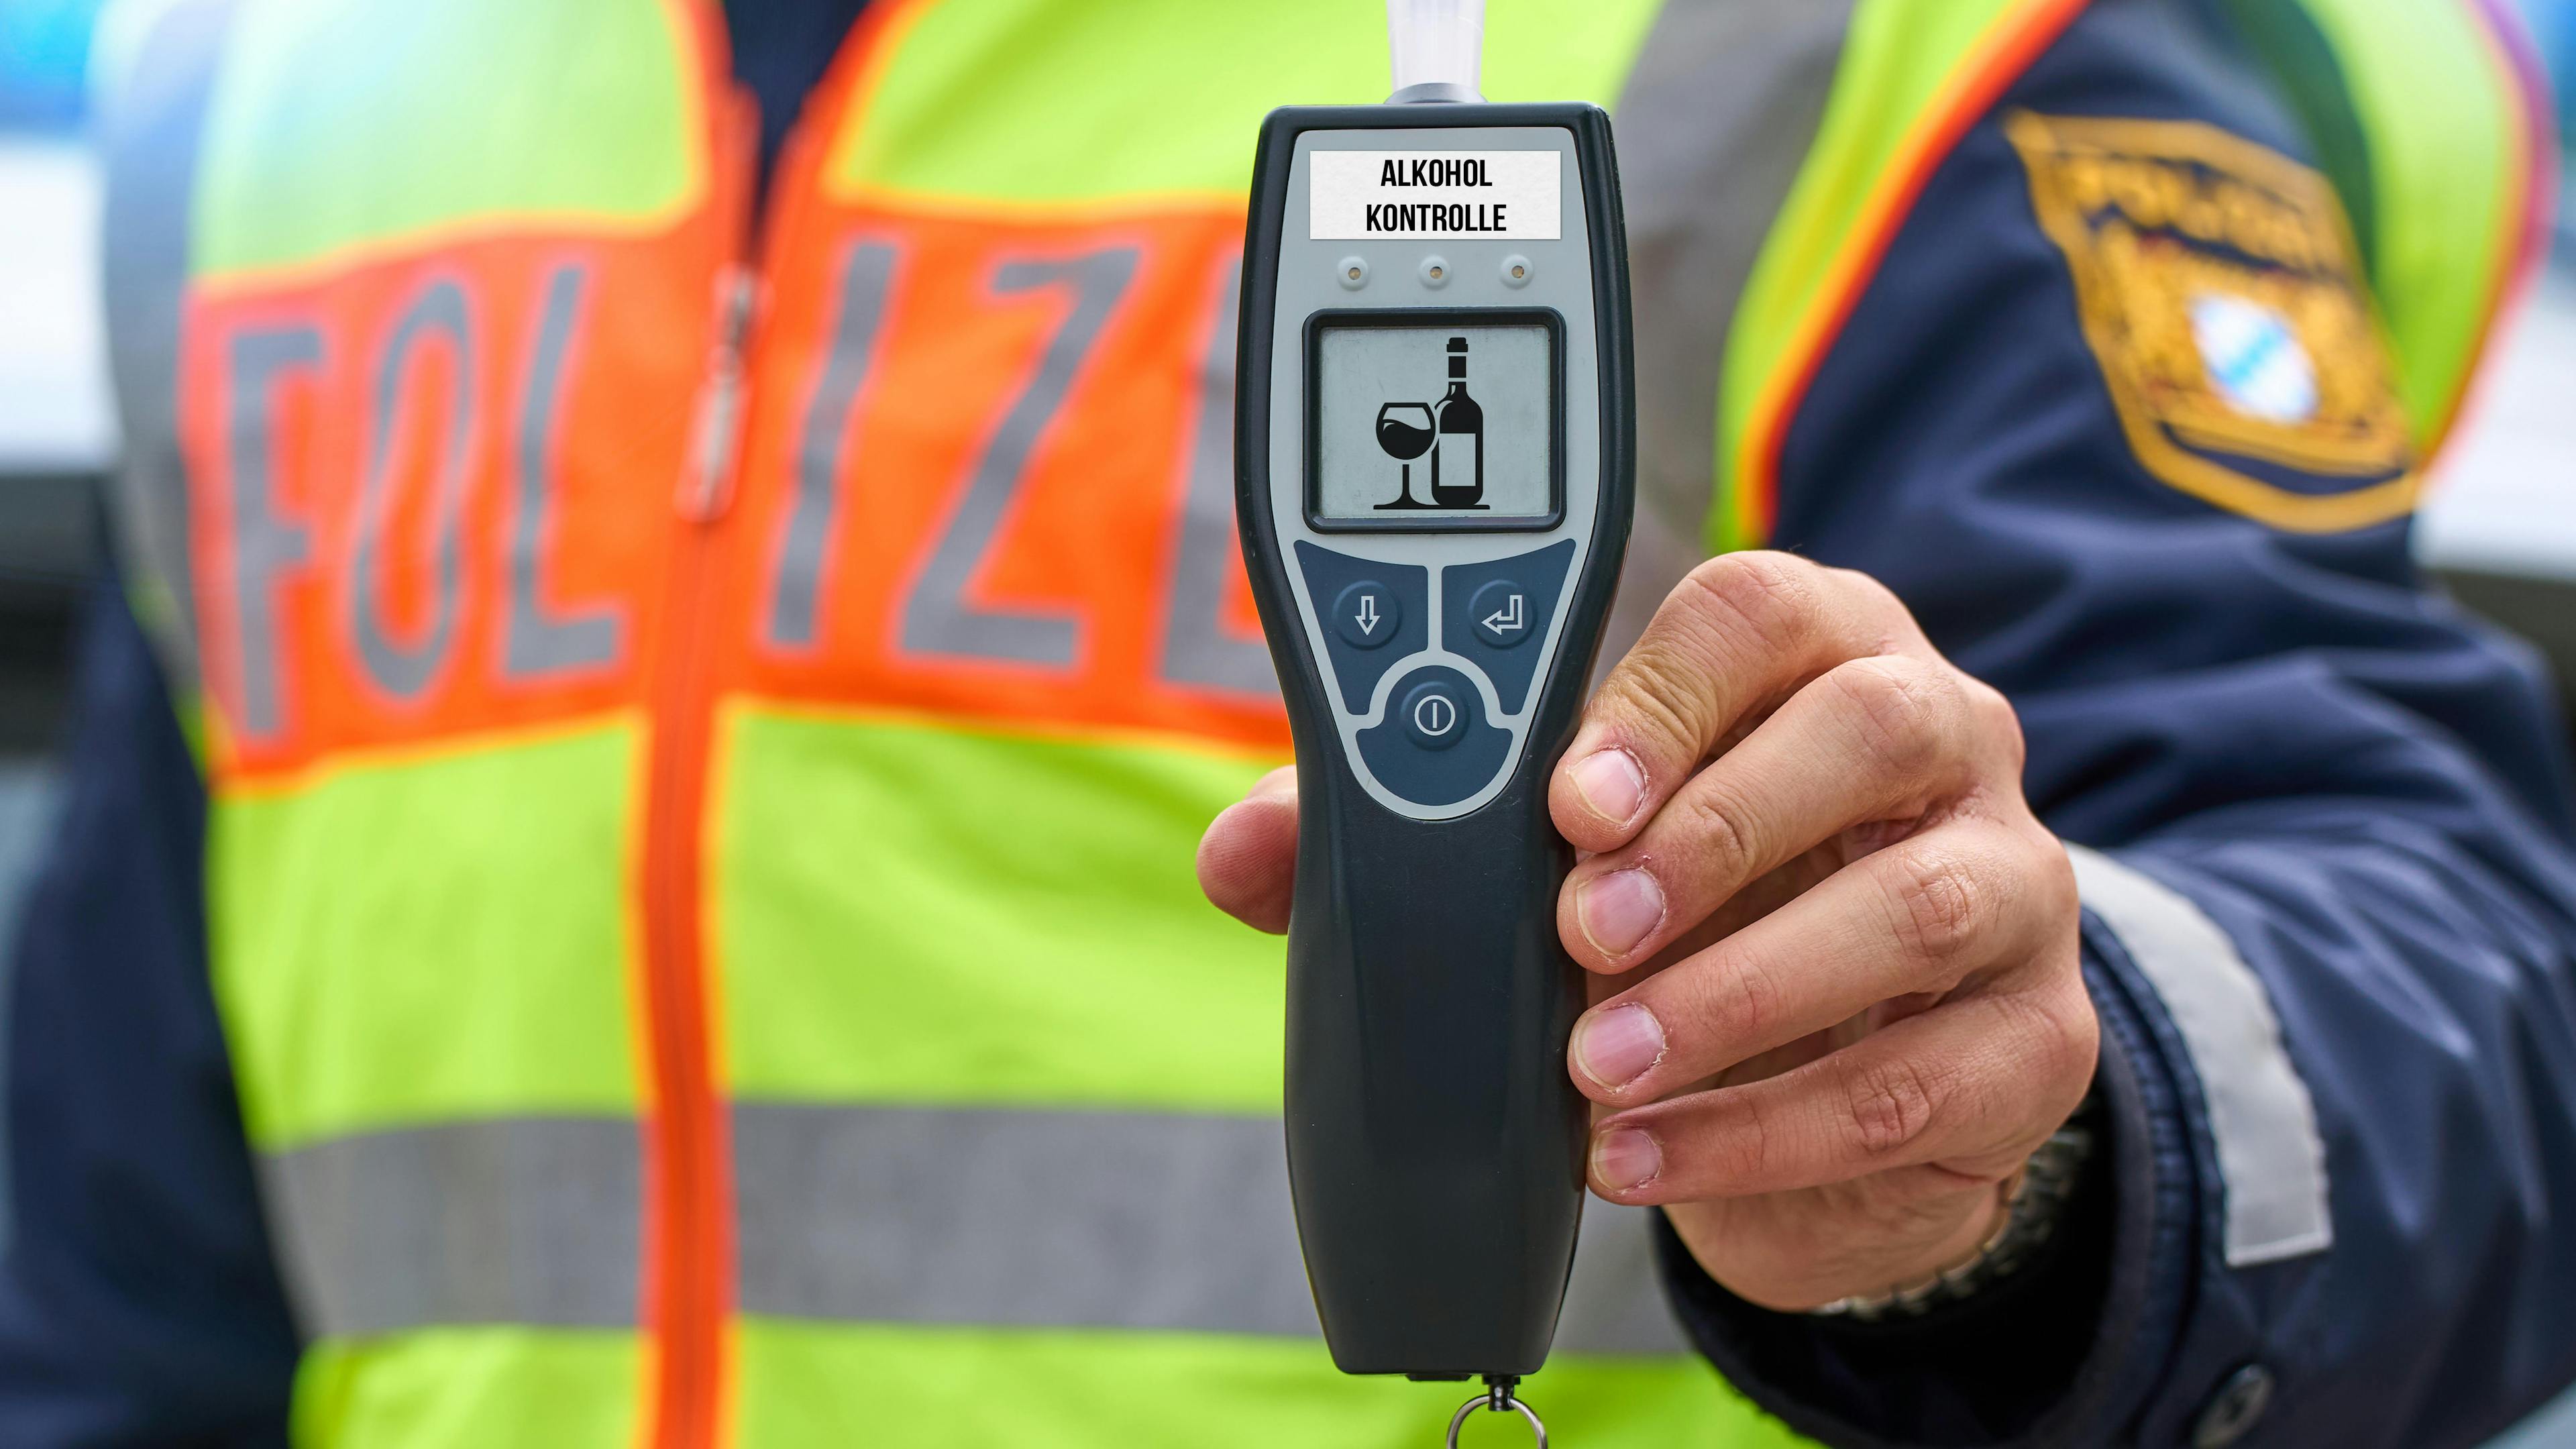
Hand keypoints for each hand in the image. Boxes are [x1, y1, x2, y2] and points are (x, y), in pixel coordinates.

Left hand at [1198, 552, 2094, 1308]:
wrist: (1830, 1068)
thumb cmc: (1679, 909)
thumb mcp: (1553, 854)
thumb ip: (1405, 832)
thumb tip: (1243, 854)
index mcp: (1815, 648)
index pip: (1761, 610)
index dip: (1661, 697)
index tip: (1565, 802)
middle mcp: (1939, 735)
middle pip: (1869, 729)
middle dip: (1712, 834)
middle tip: (1582, 938)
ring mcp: (2016, 882)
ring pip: (1920, 907)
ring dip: (1743, 994)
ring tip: (1603, 1068)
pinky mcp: (2037, 1041)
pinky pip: (1928, 1081)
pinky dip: (1773, 1131)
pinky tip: (1647, 1156)